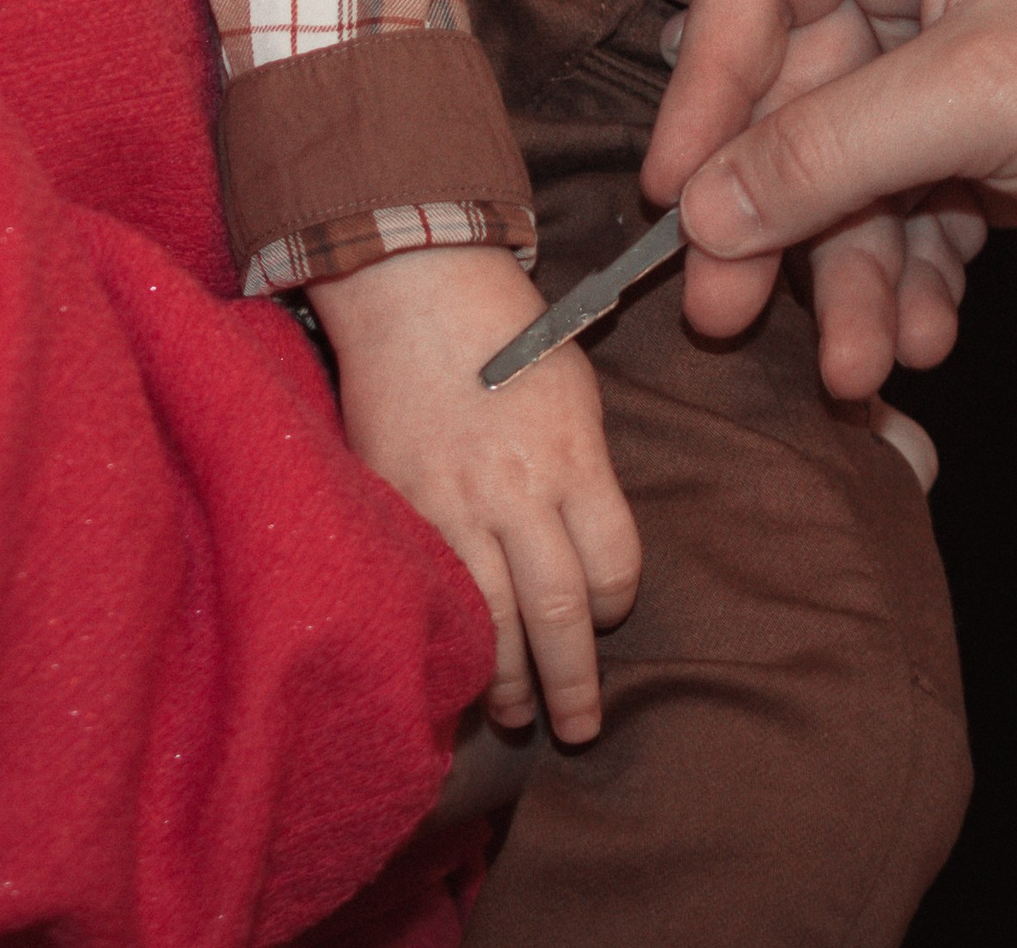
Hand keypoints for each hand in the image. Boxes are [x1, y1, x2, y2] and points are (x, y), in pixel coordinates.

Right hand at [306, 245, 640, 744]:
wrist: (414, 288)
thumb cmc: (505, 331)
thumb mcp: (573, 387)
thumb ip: (585, 469)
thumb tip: (589, 539)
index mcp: (574, 457)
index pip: (614, 565)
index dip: (617, 604)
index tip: (608, 616)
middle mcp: (518, 491)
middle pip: (560, 612)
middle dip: (574, 682)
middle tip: (580, 727)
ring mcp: (453, 503)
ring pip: (493, 620)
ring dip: (510, 682)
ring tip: (519, 714)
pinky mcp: (399, 504)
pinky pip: (431, 591)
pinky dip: (448, 638)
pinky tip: (456, 664)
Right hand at [637, 0, 1016, 354]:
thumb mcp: (991, 96)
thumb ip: (830, 149)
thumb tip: (695, 211)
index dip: (709, 83)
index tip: (673, 190)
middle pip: (785, 81)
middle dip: (770, 208)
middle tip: (723, 310)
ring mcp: (936, 40)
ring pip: (831, 159)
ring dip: (840, 269)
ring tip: (861, 369)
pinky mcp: (965, 125)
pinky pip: (886, 203)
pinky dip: (898, 275)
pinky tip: (924, 338)